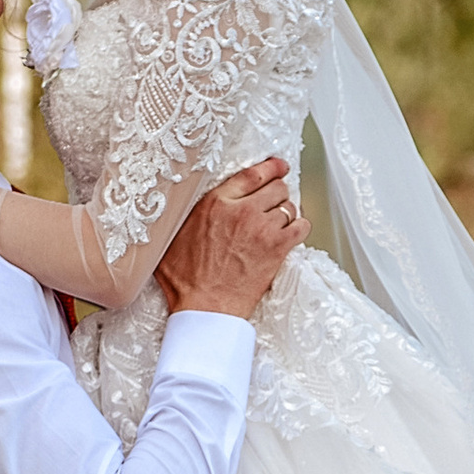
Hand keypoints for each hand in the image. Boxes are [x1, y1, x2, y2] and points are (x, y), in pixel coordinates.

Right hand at [155, 158, 303, 319]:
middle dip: (278, 193)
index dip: (270, 168)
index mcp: (215, 204)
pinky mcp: (277, 248)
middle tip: (275, 201)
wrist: (206, 307)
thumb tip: (174, 209)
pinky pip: (301, 226)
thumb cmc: (186, 281)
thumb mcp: (172, 239)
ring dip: (286, 213)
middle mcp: (241, 210)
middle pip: (276, 187)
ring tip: (279, 223)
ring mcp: (262, 228)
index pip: (251, 174)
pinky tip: (292, 234)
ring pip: (289, 206)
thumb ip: (182, 217)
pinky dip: (299, 228)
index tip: (278, 166)